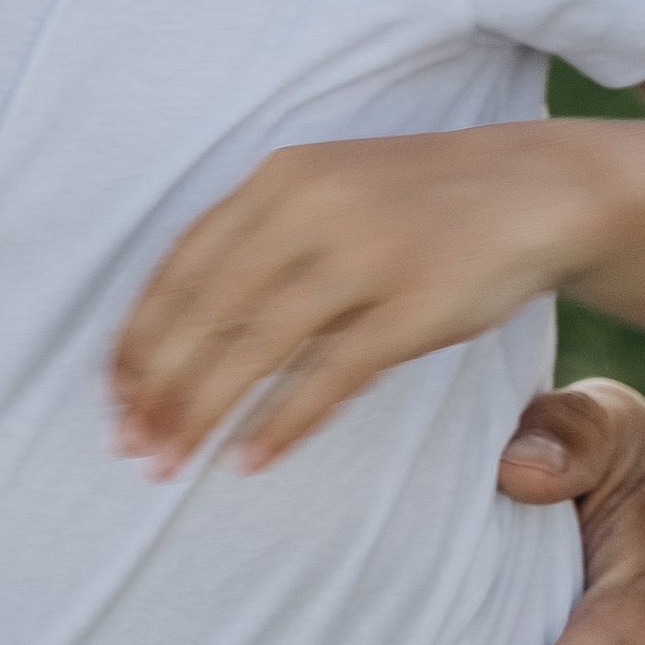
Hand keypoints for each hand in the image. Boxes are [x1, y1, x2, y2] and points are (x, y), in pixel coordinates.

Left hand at [110, 124, 608, 473]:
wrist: (533, 188)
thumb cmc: (410, 205)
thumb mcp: (322, 192)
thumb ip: (254, 242)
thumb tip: (173, 333)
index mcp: (277, 180)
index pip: (180, 268)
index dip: (138, 338)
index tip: (111, 395)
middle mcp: (311, 209)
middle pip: (205, 312)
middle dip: (155, 387)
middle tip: (126, 446)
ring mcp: (365, 256)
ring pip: (254, 348)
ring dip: (200, 413)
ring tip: (167, 463)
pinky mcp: (414, 305)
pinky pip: (330, 376)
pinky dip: (282, 424)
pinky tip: (248, 461)